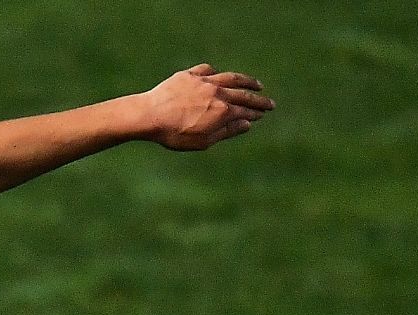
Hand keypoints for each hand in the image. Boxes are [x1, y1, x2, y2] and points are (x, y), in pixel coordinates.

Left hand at [142, 64, 274, 150]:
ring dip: (246, 81)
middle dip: (258, 100)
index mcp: (223, 111)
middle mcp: (217, 92)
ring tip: (256, 84)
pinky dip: (215, 74)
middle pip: (243, 94)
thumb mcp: (202, 141)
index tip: (263, 114)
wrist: (148, 115)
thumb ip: (227, 131)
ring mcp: (204, 81)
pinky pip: (207, 71)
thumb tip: (247, 124)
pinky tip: (218, 77)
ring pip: (231, 78)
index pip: (245, 111)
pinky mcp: (189, 75)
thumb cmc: (173, 134)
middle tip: (269, 103)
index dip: (256, 113)